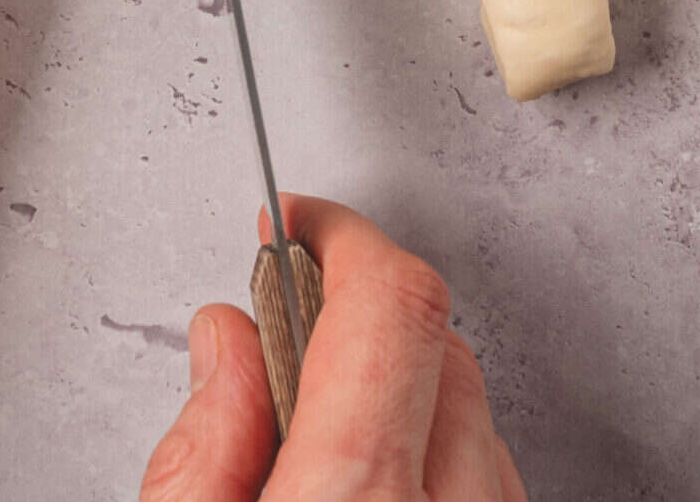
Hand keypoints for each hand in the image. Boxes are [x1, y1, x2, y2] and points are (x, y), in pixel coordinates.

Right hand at [140, 196, 524, 500]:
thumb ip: (201, 455)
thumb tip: (231, 342)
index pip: (389, 299)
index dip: (339, 236)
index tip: (298, 224)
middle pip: (439, 348)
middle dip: (363, 324)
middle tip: (286, 355)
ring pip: (479, 418)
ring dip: (410, 401)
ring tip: (323, 453)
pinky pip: (498, 484)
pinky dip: (447, 470)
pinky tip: (382, 500)